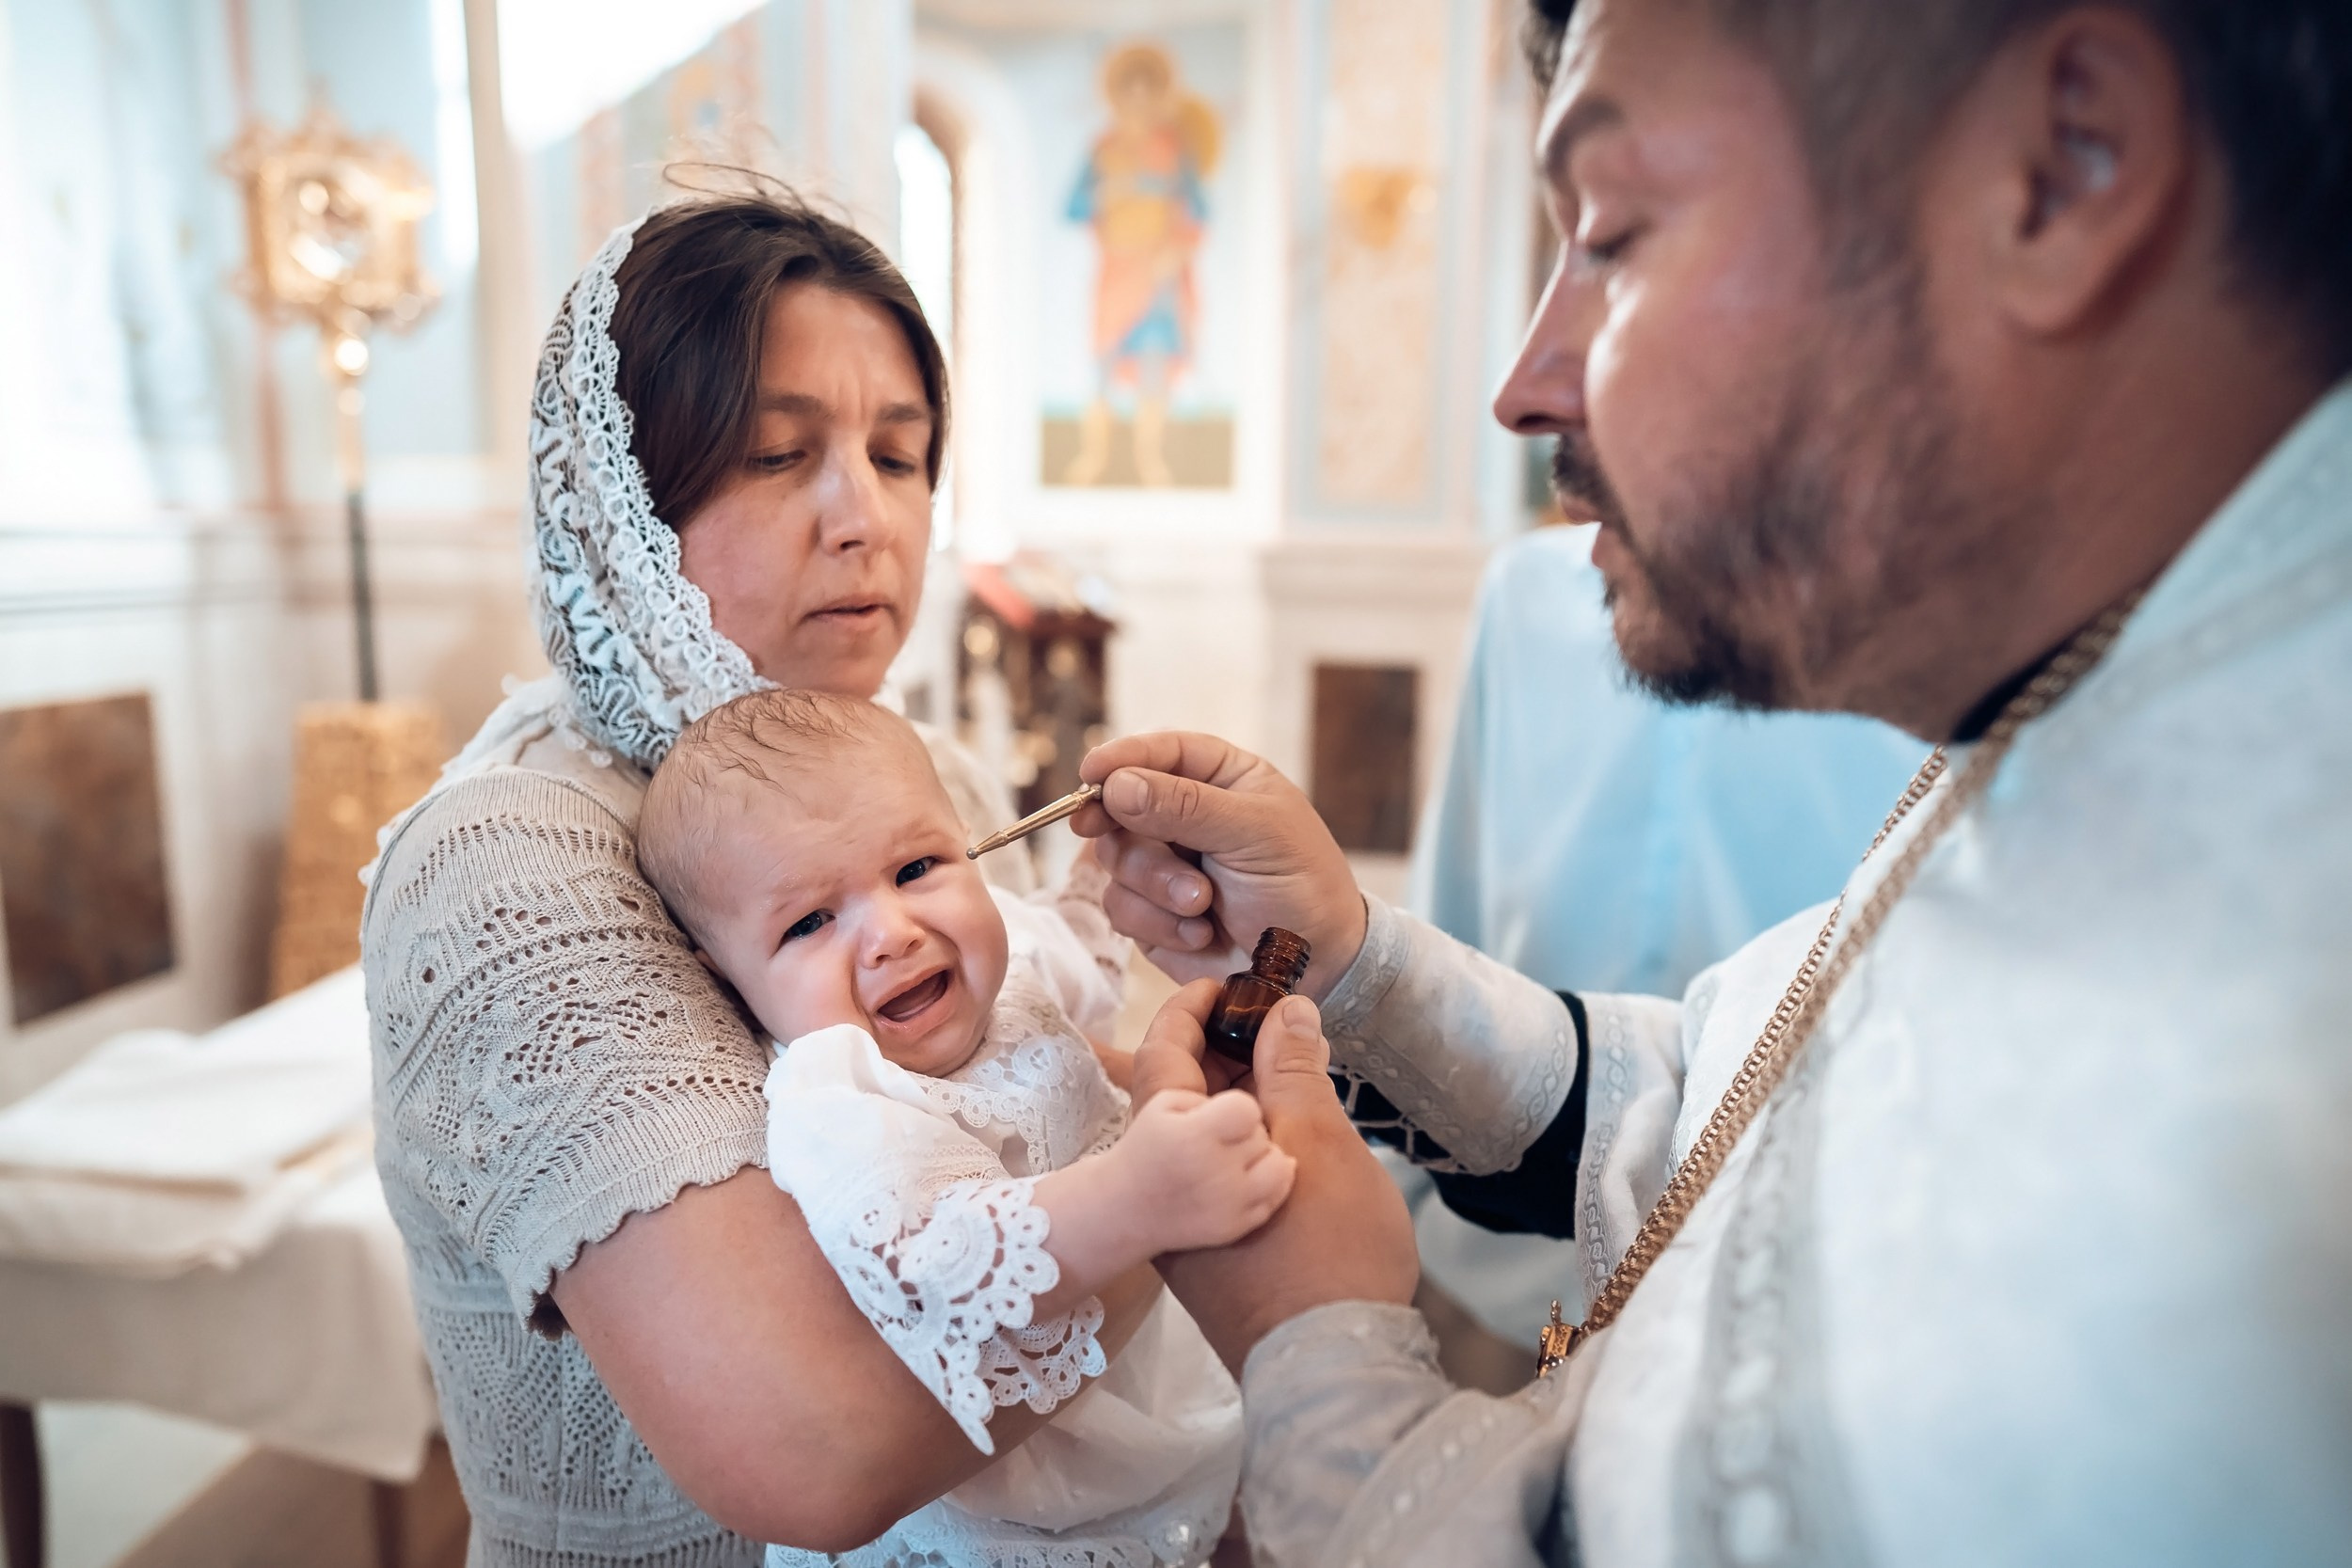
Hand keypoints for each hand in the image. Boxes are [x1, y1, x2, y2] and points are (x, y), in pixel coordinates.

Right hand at [1073, 732, 1367, 996]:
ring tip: (1202, 904)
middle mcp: (1186, 815)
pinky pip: (1120, 908)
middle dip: (1132, 836)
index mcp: (1220, 778)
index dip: (1121, 758)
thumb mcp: (1254, 834)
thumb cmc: (1301, 886)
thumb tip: (1115, 785)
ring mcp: (1164, 864)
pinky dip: (1157, 923)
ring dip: (1154, 886)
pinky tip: (1199, 933)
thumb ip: (1186, 806)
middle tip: (1123, 841)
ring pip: (1114, 859)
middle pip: (1120, 805)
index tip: (1091, 773)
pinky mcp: (1152, 913)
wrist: (1315, 968)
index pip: (1160, 752)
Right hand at [1114, 1087, 1297, 1254]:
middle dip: (1248, 1129)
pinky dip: (1269, 1182)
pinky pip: (1276, 1193)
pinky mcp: (1241, 1229)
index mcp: (1193, 1138)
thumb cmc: (1147, 1150)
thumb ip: (1210, 1081)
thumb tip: (1268, 1053)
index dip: (1239, 1107)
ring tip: (1238, 1158)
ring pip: (1278, 1163)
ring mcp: (1231, 1206)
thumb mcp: (1166, 1103)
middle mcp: (1217, 1175)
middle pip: (1261, 1133)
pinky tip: (1247, 1178)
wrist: (1130, 1213)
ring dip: (1262, 1154)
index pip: (1246, 1110)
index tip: (1225, 1114)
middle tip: (1222, 1138)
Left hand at [1133, 986, 1418, 1372]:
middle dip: (1225, 1054)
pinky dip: (1254, 1150)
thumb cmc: (1328, 1251)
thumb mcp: (1318, 1143)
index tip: (1229, 983)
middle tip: (1273, 1022)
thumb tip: (1284, 1010)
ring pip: (1207, 1147)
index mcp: (1177, 1155)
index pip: (1165, 1061)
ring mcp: (1195, 1235)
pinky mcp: (1222, 1266)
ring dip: (1244, 1103)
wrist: (1337, 1370)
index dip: (1192, 1011)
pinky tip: (1295, 1143)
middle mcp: (1169, 1196)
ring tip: (1293, 1072)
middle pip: (1183, 1102)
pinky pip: (1223, 1186)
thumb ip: (1293, 1072)